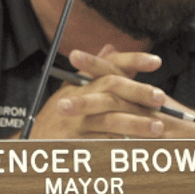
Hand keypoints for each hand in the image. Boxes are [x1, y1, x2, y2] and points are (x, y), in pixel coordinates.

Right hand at [28, 45, 166, 138]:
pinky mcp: (73, 143)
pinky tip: (137, 146)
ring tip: (158, 128)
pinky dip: (120, 145)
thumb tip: (112, 47)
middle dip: (137, 91)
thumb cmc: (59, 114)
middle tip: (161, 98)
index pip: (108, 63)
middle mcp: (77, 97)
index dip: (132, 60)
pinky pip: (101, 144)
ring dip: (135, 123)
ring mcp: (74, 121)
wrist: (34, 140)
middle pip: (110, 88)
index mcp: (81, 81)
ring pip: (109, 120)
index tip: (156, 61)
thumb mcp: (73, 88)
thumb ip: (95, 69)